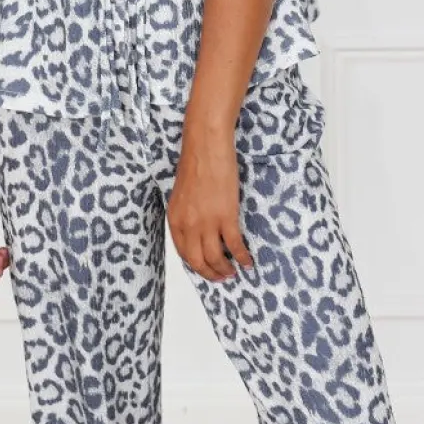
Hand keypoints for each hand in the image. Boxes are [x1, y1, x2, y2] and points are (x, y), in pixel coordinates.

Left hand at [167, 127, 253, 281]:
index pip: (183, 252)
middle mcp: (188, 225)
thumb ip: (186, 214)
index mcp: (175, 219)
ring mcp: (207, 222)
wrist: (206, 146)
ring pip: (215, 258)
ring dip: (225, 269)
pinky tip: (248, 262)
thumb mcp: (181, 194)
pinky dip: (242, 257)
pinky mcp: (226, 216)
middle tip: (221, 277)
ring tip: (233, 272)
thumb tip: (197, 230)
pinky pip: (234, 245)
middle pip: (198, 260)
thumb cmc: (195, 163)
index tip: (206, 269)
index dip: (196, 265)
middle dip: (210, 273)